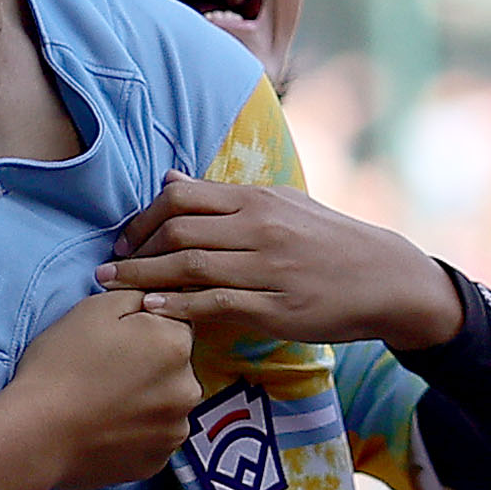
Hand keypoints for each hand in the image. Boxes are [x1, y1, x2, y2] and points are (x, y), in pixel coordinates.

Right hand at [0, 290, 203, 489]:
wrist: (35, 433)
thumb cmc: (60, 365)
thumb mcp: (94, 310)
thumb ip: (136, 296)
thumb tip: (155, 299)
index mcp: (176, 345)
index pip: (174, 326)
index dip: (144, 330)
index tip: (114, 342)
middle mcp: (189, 390)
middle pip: (174, 369)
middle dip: (149, 367)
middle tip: (103, 374)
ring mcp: (174, 431)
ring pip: (165, 405)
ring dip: (144, 402)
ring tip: (101, 404)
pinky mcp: (157, 463)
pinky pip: (152, 439)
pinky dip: (135, 434)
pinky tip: (104, 429)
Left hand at [101, 175, 464, 349]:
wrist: (384, 278)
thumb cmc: (329, 241)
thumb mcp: (281, 204)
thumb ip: (223, 196)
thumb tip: (169, 179)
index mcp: (257, 200)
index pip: (183, 198)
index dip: (143, 217)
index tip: (124, 238)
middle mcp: (259, 229)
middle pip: (178, 232)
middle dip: (134, 249)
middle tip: (106, 267)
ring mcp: (267, 269)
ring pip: (191, 268)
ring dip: (143, 278)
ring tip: (112, 289)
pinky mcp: (275, 308)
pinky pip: (215, 305)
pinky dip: (178, 306)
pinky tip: (152, 309)